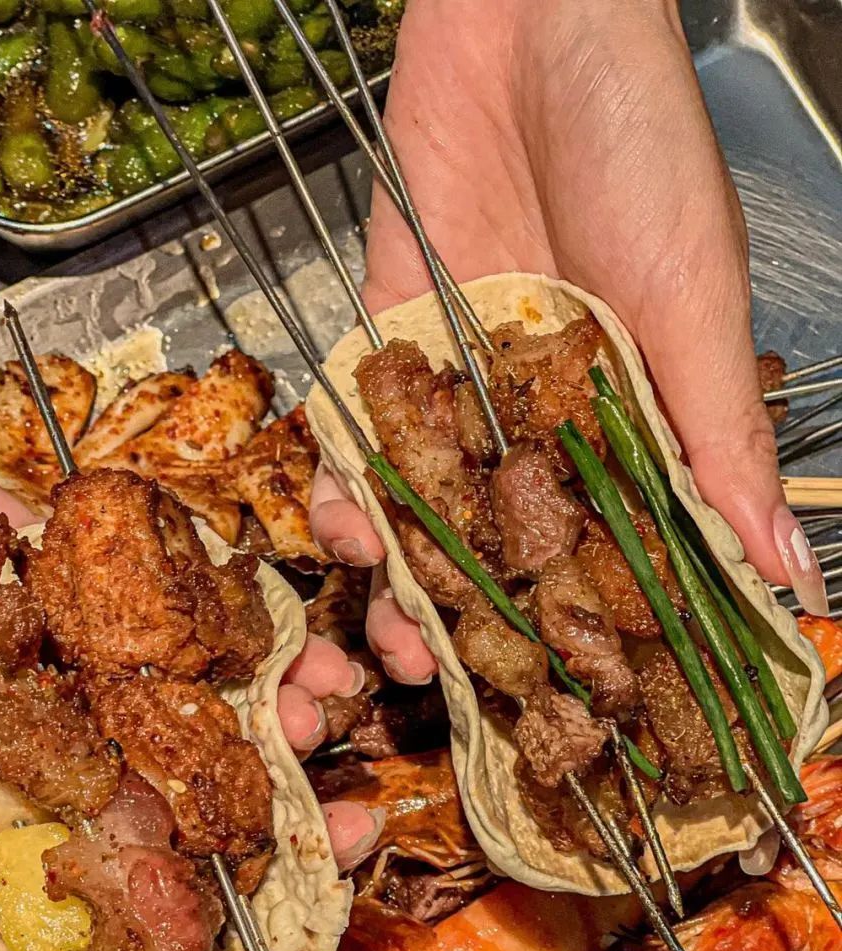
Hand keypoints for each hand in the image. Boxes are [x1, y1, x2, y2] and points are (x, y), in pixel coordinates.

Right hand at [0, 343, 378, 950]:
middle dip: (260, 827)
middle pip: (161, 810)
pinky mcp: (68, 577)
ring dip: (265, 717)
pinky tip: (292, 633)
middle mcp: (26, 750)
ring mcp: (55, 663)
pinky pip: (158, 599)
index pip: (79, 907)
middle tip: (346, 832)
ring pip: (181, 706)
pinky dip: (228, 616)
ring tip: (326, 716)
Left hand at [311, 0, 827, 655]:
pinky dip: (344, 481)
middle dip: (474, 624)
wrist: (529, 14)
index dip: (587, 636)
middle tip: (447, 682)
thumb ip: (716, 439)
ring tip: (386, 626)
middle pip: (503, 548)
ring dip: (402, 573)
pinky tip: (339, 528)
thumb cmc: (639, 141)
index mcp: (631, 421)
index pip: (611, 552)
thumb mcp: (692, 300)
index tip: (565, 711)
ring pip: (424, 507)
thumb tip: (779, 573)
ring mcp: (460, 384)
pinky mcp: (389, 339)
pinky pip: (360, 430)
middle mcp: (543, 418)